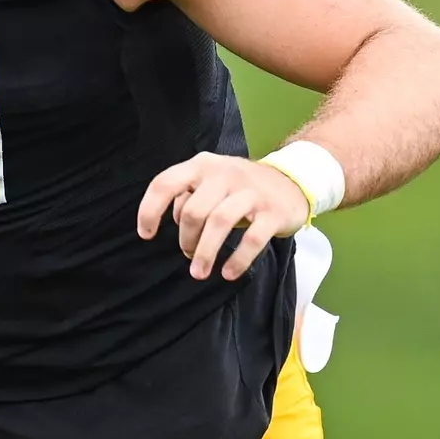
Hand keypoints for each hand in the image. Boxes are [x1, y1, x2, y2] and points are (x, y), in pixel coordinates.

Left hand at [136, 152, 309, 281]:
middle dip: (186, 239)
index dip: (150, 210)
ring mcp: (251, 192)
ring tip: (199, 272)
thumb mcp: (212, 181)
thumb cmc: (241, 187)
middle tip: (188, 254)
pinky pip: (252, 239)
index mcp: (202, 165)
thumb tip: (172, 219)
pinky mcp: (273, 212)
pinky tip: (228, 273)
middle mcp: (224, 174)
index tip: (146, 234)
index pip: (165, 183)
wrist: (293, 180)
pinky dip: (238, 260)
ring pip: (219, 223)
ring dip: (205, 253)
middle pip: (193, 211)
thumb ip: (189, 195)